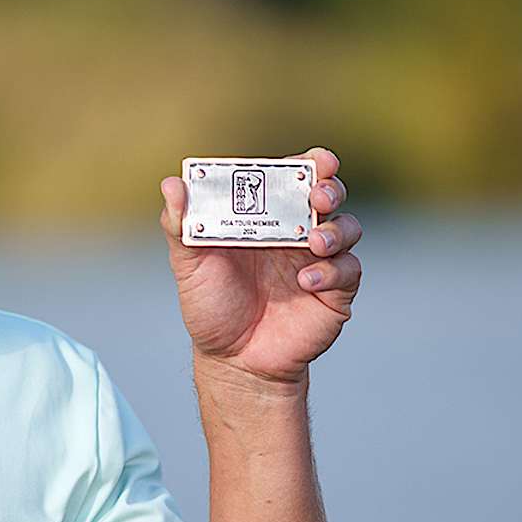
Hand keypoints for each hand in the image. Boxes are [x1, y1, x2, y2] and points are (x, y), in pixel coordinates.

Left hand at [157, 147, 362, 384]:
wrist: (232, 360)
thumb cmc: (212, 305)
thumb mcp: (189, 265)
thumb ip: (180, 225)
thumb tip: (172, 184)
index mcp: (265, 217)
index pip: (292, 178)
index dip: (308, 164)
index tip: (314, 160)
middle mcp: (295, 233)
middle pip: (328, 194)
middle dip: (329, 187)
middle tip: (318, 195)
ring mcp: (318, 261)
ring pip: (347, 228)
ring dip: (335, 230)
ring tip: (313, 243)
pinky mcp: (334, 292)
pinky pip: (348, 271)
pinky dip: (332, 271)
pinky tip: (306, 281)